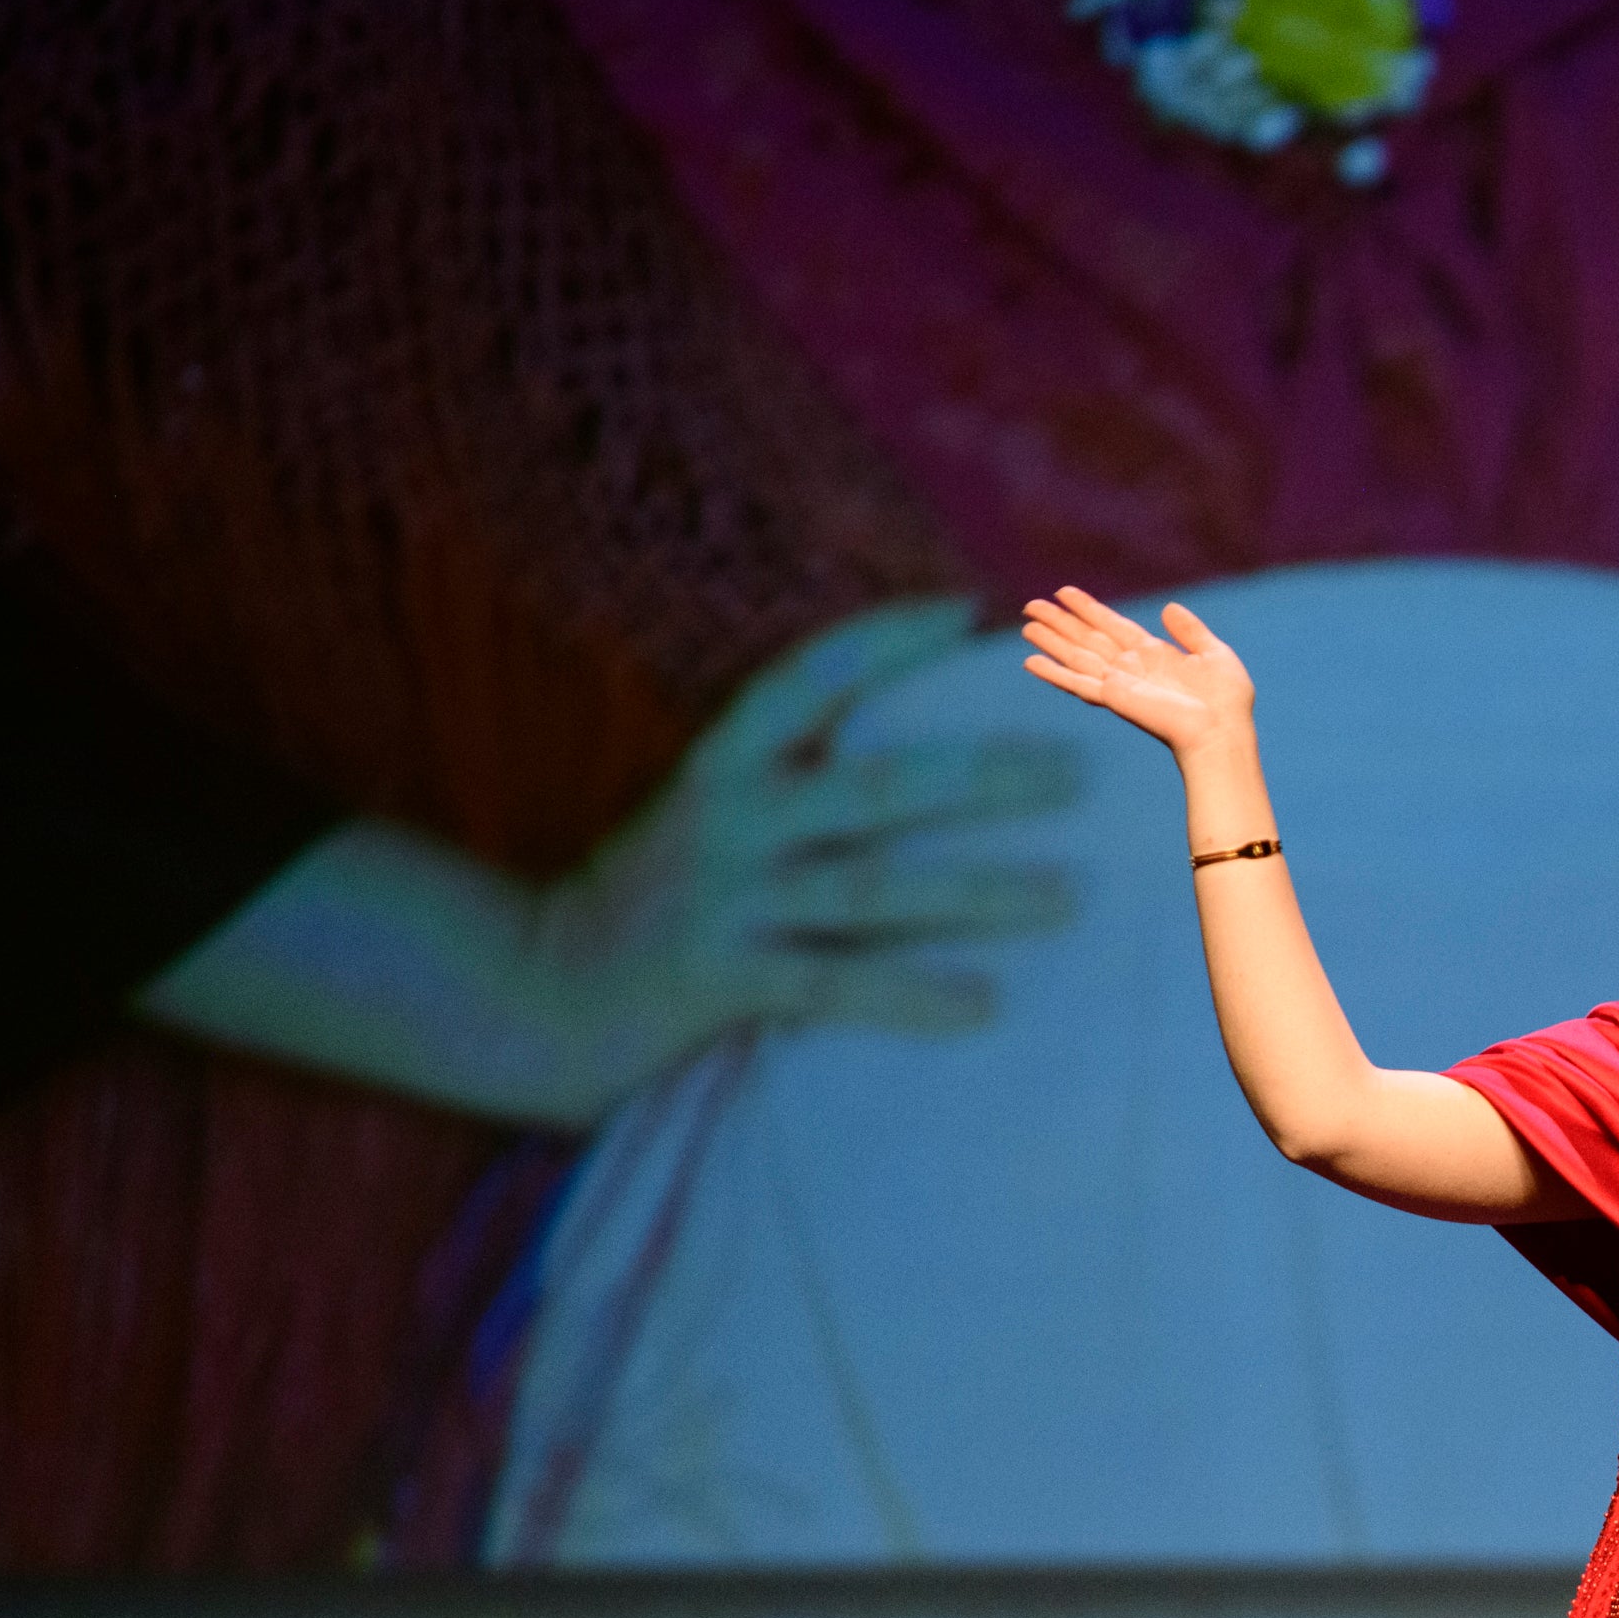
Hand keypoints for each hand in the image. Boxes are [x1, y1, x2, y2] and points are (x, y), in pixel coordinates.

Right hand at [527, 596, 1082, 1106]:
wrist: (540, 992)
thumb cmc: (656, 899)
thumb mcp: (712, 817)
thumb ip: (792, 782)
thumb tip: (928, 759)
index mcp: (724, 763)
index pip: (807, 677)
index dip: (884, 640)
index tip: (966, 612)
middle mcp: (731, 818)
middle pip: (877, 786)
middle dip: (983, 776)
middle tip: (1078, 771)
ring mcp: (730, 897)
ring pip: (875, 885)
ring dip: (979, 889)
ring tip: (1066, 896)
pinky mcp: (725, 978)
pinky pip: (837, 982)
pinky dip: (914, 994)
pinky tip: (983, 1005)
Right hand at [1019, 589, 1255, 760]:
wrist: (1222, 732)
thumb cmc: (1226, 702)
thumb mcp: (1214, 654)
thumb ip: (1191, 630)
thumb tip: (1168, 607)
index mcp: (1153, 655)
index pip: (1112, 625)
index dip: (1088, 609)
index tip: (1064, 592)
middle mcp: (1131, 668)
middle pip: (1087, 639)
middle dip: (1060, 622)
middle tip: (1030, 605)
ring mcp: (1119, 683)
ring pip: (1076, 656)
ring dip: (1051, 641)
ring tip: (1026, 626)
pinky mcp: (1113, 697)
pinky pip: (1076, 682)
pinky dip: (1054, 673)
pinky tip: (1031, 662)